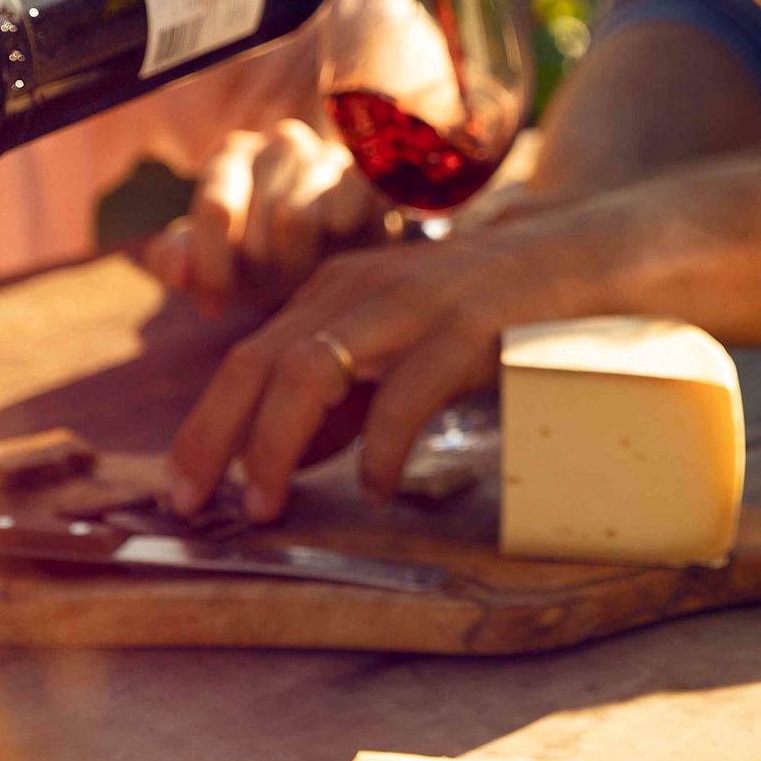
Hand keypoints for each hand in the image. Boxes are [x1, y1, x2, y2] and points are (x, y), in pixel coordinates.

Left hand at [137, 118, 384, 316]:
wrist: (344, 247)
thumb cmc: (266, 254)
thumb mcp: (217, 262)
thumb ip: (180, 262)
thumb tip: (176, 272)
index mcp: (232, 154)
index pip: (214, 209)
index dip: (212, 267)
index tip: (215, 306)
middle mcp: (280, 141)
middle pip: (254, 222)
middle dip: (256, 273)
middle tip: (270, 288)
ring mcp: (327, 154)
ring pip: (295, 220)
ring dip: (294, 266)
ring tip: (300, 277)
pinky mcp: (368, 176)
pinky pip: (340, 218)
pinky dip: (332, 250)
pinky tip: (333, 259)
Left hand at [163, 217, 572, 520]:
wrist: (579, 257)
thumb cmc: (484, 309)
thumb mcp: (396, 343)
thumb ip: (343, 395)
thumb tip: (283, 459)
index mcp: (333, 292)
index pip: (246, 359)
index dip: (205, 425)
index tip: (181, 489)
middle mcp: (358, 288)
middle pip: (259, 362)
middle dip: (216, 437)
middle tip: (194, 504)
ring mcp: (409, 304)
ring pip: (309, 369)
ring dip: (275, 444)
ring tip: (266, 503)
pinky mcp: (463, 327)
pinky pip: (402, 394)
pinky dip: (379, 448)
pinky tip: (377, 486)